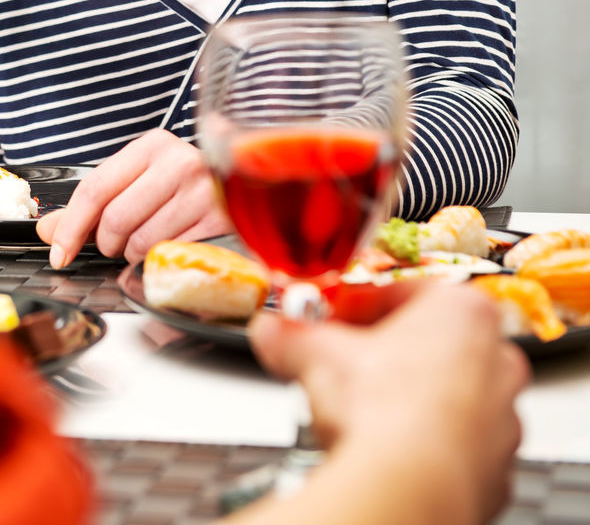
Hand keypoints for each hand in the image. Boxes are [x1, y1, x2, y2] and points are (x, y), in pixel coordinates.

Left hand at [35, 129, 230, 266]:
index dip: (71, 227)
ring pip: (141, 243)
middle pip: (115, 220)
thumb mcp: (136, 179)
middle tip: (118, 241)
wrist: (242, 183)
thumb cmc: (181, 183)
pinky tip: (170, 244)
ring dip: (134, 254)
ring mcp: (203, 191)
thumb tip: (48, 229)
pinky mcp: (219, 222)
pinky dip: (160, 260)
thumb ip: (91, 204)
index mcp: (153, 145)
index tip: (59, 252)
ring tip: (149, 239)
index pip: (95, 188)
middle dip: (108, 242)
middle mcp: (180, 162)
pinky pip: (169, 255)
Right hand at [251, 284, 528, 524]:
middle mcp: (495, 358)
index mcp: (463, 310)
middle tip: (350, 364)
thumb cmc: (385, 409)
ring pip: (450, 395)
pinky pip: (457, 446)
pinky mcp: (497, 468)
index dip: (361, 306)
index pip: (404, 293)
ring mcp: (503, 416)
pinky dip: (428, 444)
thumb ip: (292, 334)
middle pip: (433, 343)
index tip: (336, 318)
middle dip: (389, 353)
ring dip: (412, 400)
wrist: (409, 484)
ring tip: (366, 413)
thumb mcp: (317, 352)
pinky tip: (392, 449)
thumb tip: (273, 331)